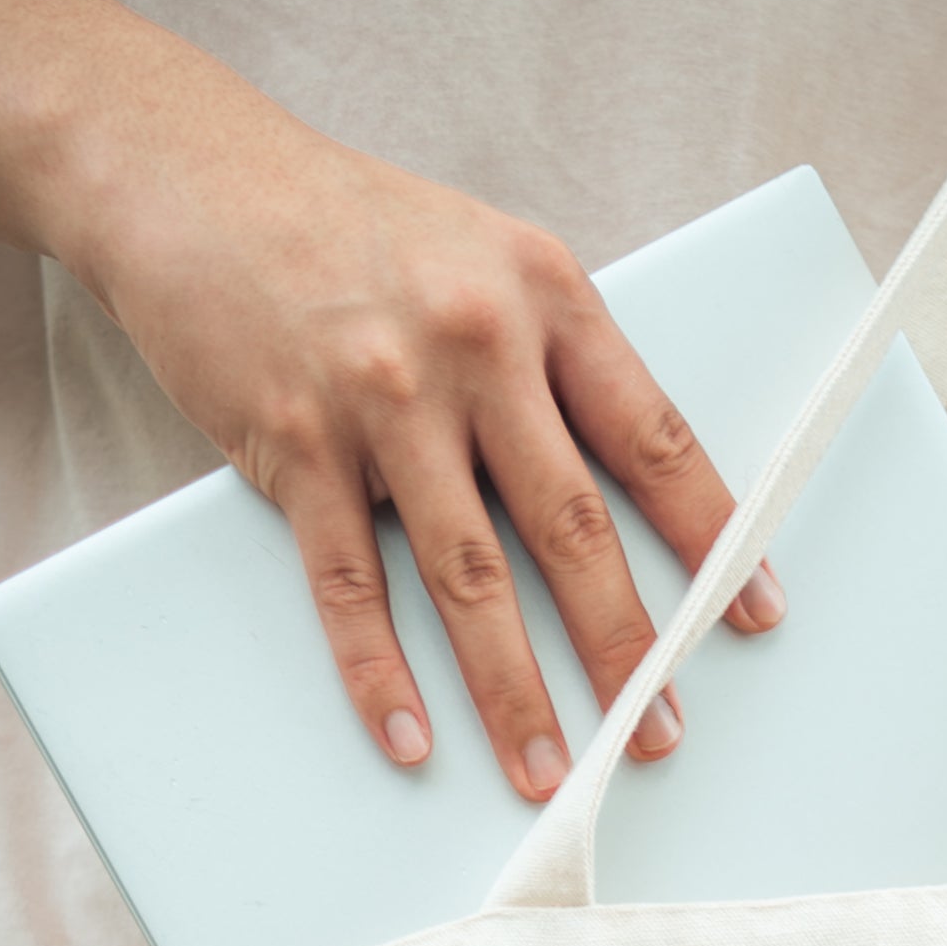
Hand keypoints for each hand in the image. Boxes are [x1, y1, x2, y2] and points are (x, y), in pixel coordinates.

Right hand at [71, 101, 782, 796]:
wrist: (193, 172)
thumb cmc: (351, 228)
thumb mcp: (479, 260)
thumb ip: (546, 361)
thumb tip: (617, 495)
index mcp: (545, 295)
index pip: (653, 437)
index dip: (712, 536)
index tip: (754, 616)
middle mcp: (474, 345)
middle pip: (571, 525)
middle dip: (626, 646)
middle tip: (658, 736)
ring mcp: (382, 396)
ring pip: (469, 574)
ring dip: (513, 689)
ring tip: (548, 772)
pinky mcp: (293, 439)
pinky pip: (350, 582)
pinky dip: (380, 670)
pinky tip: (411, 737)